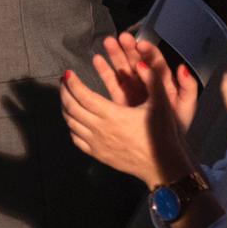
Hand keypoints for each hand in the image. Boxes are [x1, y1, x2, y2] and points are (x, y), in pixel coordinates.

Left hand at [59, 33, 197, 188]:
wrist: (162, 165)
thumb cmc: (162, 133)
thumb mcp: (161, 104)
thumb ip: (152, 80)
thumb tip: (139, 61)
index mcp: (112, 114)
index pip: (82, 95)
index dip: (72, 83)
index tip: (67, 73)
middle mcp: (99, 129)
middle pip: (71, 107)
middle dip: (65, 91)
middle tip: (64, 82)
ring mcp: (96, 143)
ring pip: (71, 123)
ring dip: (65, 107)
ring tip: (67, 96)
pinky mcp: (97, 155)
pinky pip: (76, 138)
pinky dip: (71, 126)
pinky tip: (74, 119)